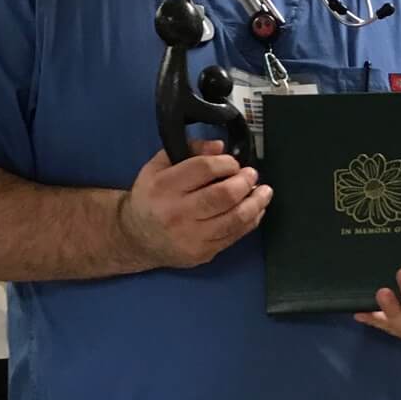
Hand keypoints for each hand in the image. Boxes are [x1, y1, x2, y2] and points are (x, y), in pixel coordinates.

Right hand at [119, 139, 271, 268]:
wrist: (136, 237)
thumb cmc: (150, 196)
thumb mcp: (158, 166)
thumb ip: (188, 150)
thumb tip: (219, 147)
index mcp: (164, 186)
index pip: (204, 169)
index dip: (226, 163)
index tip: (232, 163)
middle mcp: (177, 213)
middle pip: (223, 195)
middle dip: (245, 182)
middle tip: (252, 175)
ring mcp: (191, 236)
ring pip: (234, 219)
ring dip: (256, 203)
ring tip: (264, 192)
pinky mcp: (203, 252)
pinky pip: (234, 235)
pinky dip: (251, 221)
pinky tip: (256, 210)